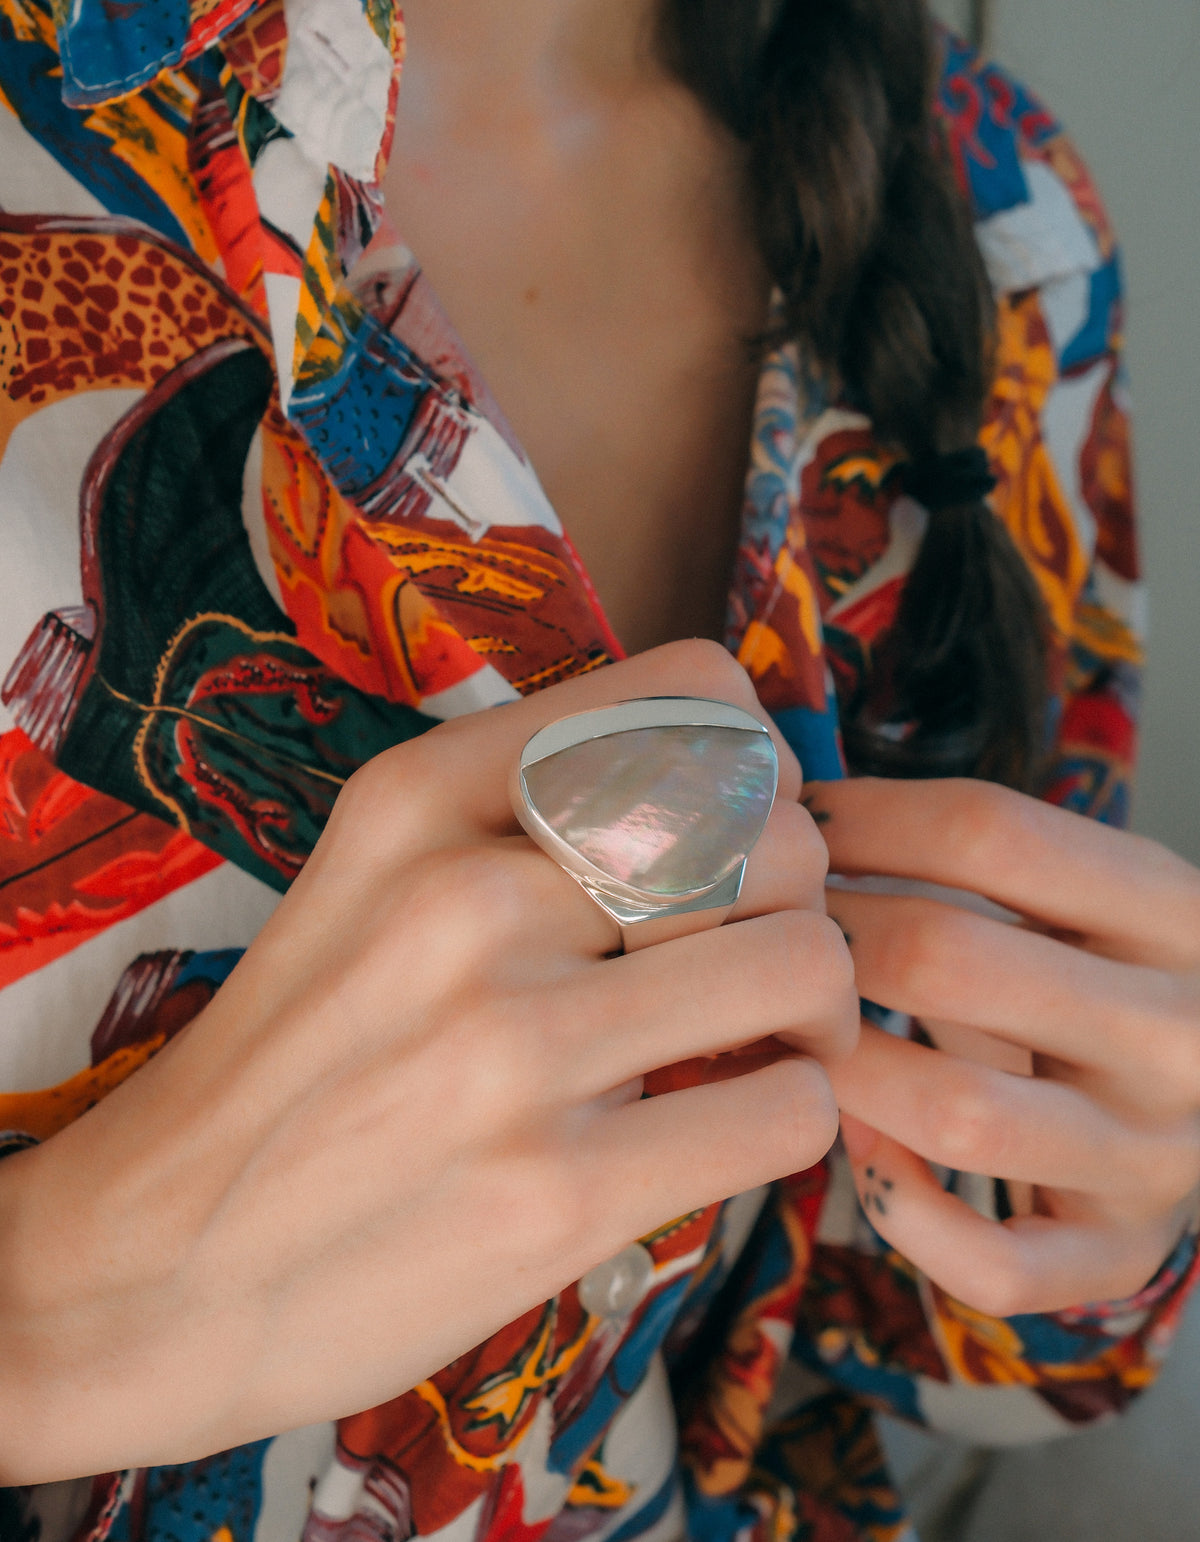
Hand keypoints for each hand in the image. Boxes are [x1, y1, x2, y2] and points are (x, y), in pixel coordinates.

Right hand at [0, 641, 856, 1482]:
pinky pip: (787, 1110)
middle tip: (767, 960)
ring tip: (773, 1045)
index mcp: (418, 798)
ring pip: (804, 961)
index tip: (738, 838)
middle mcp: (466, 896)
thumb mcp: (364, 886)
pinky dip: (797, 1116)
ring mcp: (510, 1045)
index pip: (692, 694)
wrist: (152, 1263)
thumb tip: (730, 795)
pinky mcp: (555, 1191)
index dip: (758, 767)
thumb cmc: (290, 1068)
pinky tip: (734, 1126)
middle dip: (803, 904)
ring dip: (820, 1012)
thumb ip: (519, 822)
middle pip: (773, 836)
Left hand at [807, 776, 1199, 1317]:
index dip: (867, 820)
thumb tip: (793, 804)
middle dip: (830, 937)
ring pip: (957, 1114)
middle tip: (776, 935)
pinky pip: (993, 1262)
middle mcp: (1181, 1036)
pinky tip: (864, 1153)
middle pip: (948, 959)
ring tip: (799, 1038)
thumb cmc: (1106, 976)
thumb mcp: (1087, 893)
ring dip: (845, 1067)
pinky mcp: (1120, 1253)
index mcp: (1174, 912)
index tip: (800, 826)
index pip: (991, 832)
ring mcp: (1155, 1157)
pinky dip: (904, 1212)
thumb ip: (981, 854)